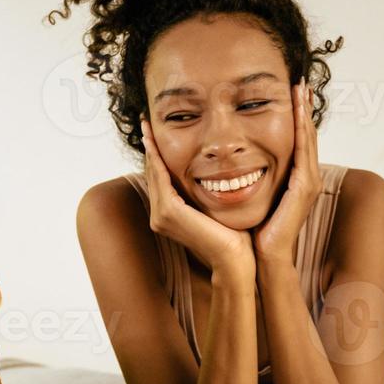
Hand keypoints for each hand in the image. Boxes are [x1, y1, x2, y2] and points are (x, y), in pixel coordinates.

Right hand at [140, 118, 252, 275]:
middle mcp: (159, 216)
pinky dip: (158, 158)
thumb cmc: (233, 237)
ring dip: (151, 148)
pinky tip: (157, 142)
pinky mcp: (170, 212)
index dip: (157, 155)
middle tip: (146, 123)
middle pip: (153, 173)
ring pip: (154, 173)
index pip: (161, 179)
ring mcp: (161, 216)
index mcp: (169, 216)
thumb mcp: (215, 209)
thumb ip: (207, 194)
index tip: (155, 134)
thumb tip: (216, 175)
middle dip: (150, 147)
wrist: (236, 259)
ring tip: (148, 128)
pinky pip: (161, 178)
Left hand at [253, 80, 320, 267]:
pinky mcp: (304, 189)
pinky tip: (299, 114)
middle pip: (305, 134)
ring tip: (302, 89)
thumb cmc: (252, 230)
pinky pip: (304, 153)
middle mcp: (305, 177)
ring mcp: (308, 183)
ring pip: (308, 139)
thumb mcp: (248, 195)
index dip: (294, 116)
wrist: (260, 257)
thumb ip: (245, 177)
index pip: (295, 140)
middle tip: (300, 82)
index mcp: (293, 178)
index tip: (289, 92)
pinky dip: (302, 132)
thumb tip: (226, 162)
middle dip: (303, 108)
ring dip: (305, 113)